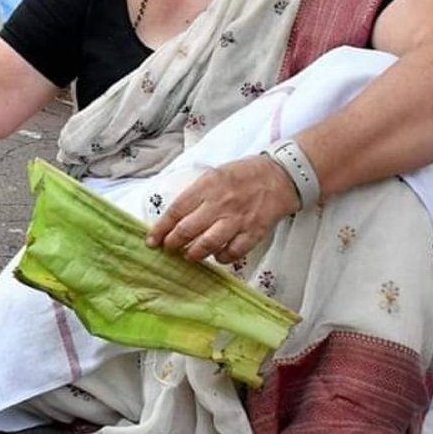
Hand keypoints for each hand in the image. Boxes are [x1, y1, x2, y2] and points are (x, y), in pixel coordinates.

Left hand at [146, 156, 300, 262]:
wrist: (280, 176)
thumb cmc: (243, 175)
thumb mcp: (214, 175)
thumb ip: (196, 194)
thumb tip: (175, 217)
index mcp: (207, 186)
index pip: (177, 210)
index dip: (161, 228)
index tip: (152, 240)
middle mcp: (220, 203)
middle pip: (188, 230)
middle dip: (173, 243)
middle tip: (169, 248)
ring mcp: (238, 219)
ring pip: (208, 244)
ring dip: (194, 253)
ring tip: (189, 255)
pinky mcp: (254, 232)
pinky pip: (233, 252)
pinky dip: (222, 258)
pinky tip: (217, 256)